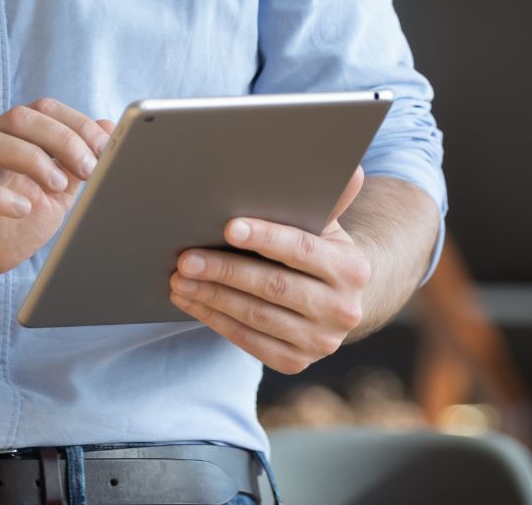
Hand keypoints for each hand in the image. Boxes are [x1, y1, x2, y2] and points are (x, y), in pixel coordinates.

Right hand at [0, 98, 113, 317]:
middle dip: (60, 137)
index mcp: (9, 141)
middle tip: (88, 167)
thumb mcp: (51, 196)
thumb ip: (75, 163)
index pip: (42, 109)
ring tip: (57, 186)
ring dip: (32, 159)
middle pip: (18, 117)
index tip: (103, 149)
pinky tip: (23, 209)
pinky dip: (0, 197)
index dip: (76, 124)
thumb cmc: (4, 230)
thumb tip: (106, 127)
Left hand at [168, 165, 370, 373]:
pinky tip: (191, 302)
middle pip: (274, 287)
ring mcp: (320, 342)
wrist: (336, 300)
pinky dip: (215, 320)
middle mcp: (343, 310)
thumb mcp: (326, 224)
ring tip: (179, 279)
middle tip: (186, 258)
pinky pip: (249, 342)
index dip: (265, 238)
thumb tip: (351, 169)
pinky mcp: (296, 362)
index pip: (303, 250)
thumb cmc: (319, 250)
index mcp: (353, 269)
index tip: (228, 228)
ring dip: (212, 297)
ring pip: (256, 316)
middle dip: (226, 271)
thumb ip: (329, 199)